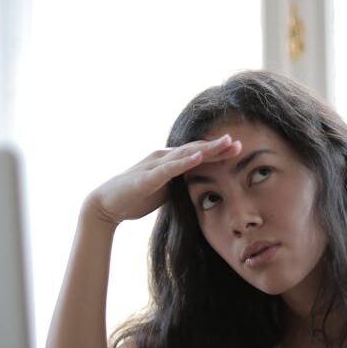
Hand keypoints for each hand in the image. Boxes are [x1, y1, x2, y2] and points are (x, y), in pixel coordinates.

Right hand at [85, 135, 241, 225]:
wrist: (106, 205)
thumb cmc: (135, 197)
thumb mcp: (164, 190)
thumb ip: (179, 185)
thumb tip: (197, 188)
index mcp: (168, 162)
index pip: (197, 154)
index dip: (217, 152)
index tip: (239, 150)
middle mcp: (163, 158)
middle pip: (195, 150)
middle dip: (218, 147)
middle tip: (239, 143)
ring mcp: (155, 165)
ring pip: (185, 154)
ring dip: (206, 149)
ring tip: (225, 143)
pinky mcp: (147, 177)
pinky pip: (169, 168)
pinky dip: (184, 162)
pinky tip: (198, 157)